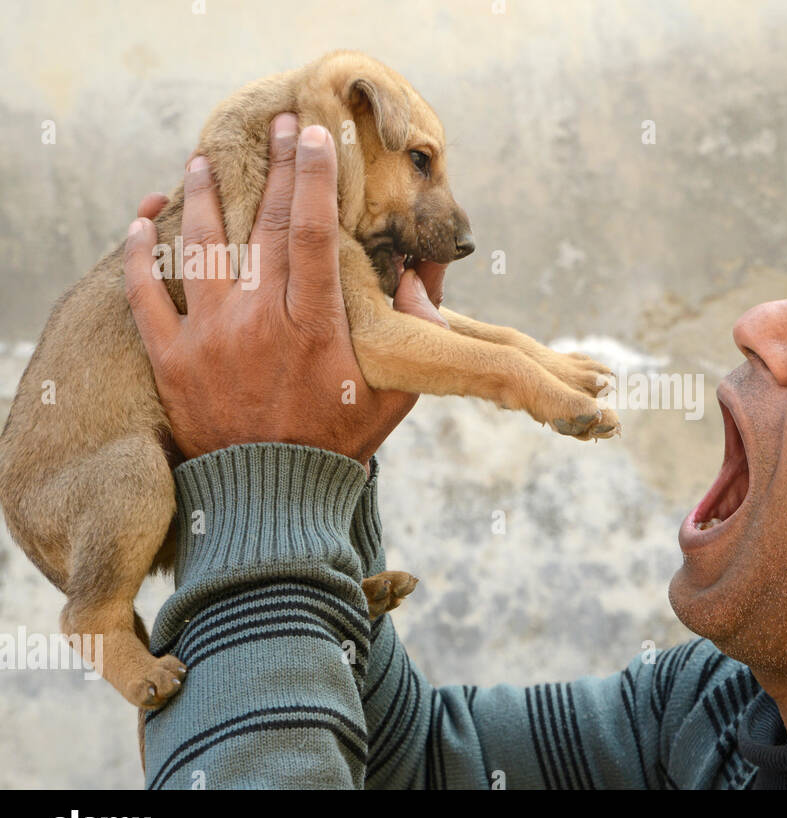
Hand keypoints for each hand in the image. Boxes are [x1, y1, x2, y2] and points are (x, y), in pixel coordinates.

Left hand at [124, 114, 444, 472]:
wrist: (272, 503)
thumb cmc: (339, 446)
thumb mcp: (395, 393)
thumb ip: (417, 332)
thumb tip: (426, 277)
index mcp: (315, 326)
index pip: (309, 231)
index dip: (312, 176)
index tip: (315, 135)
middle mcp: (259, 322)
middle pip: (261, 224)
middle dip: (271, 167)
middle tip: (277, 124)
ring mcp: (209, 338)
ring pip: (200, 246)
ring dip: (201, 194)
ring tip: (202, 159)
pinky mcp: (171, 360)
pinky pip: (144, 294)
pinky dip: (138, 252)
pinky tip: (141, 218)